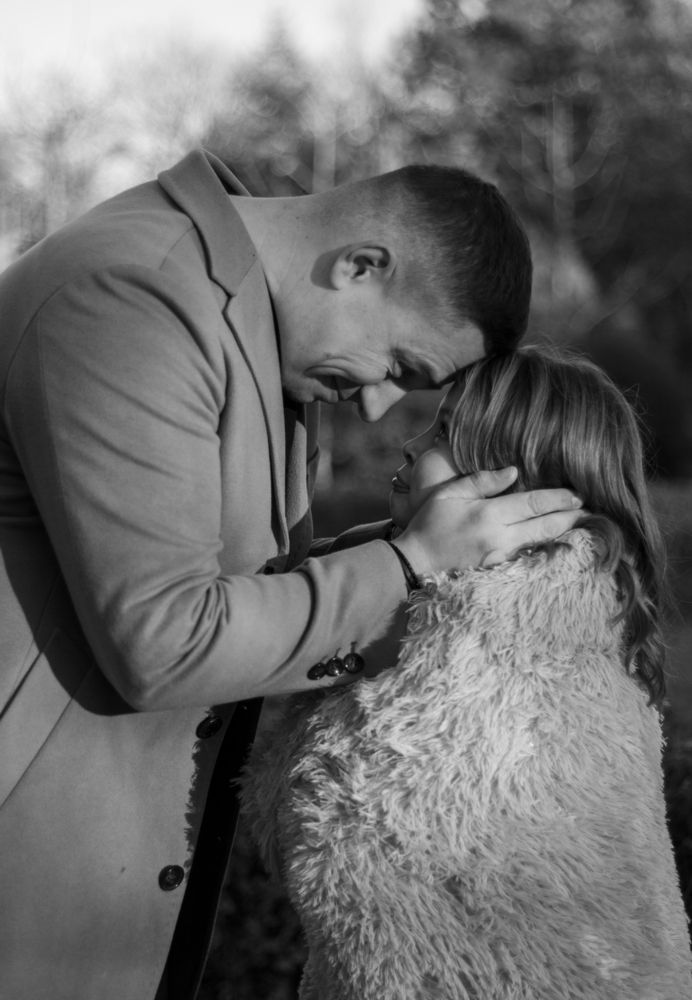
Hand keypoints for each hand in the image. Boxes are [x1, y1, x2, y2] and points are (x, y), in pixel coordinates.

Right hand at [393, 467, 583, 576]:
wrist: (414, 563)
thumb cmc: (429, 524)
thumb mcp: (450, 493)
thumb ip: (482, 481)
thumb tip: (514, 472)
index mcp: (488, 515)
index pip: (532, 504)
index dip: (558, 499)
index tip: (578, 494)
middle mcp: (499, 538)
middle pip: (545, 527)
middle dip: (570, 518)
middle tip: (592, 510)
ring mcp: (500, 559)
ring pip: (541, 545)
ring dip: (563, 535)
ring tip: (582, 526)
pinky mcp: (497, 573)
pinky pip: (529, 559)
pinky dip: (546, 551)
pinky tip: (558, 546)